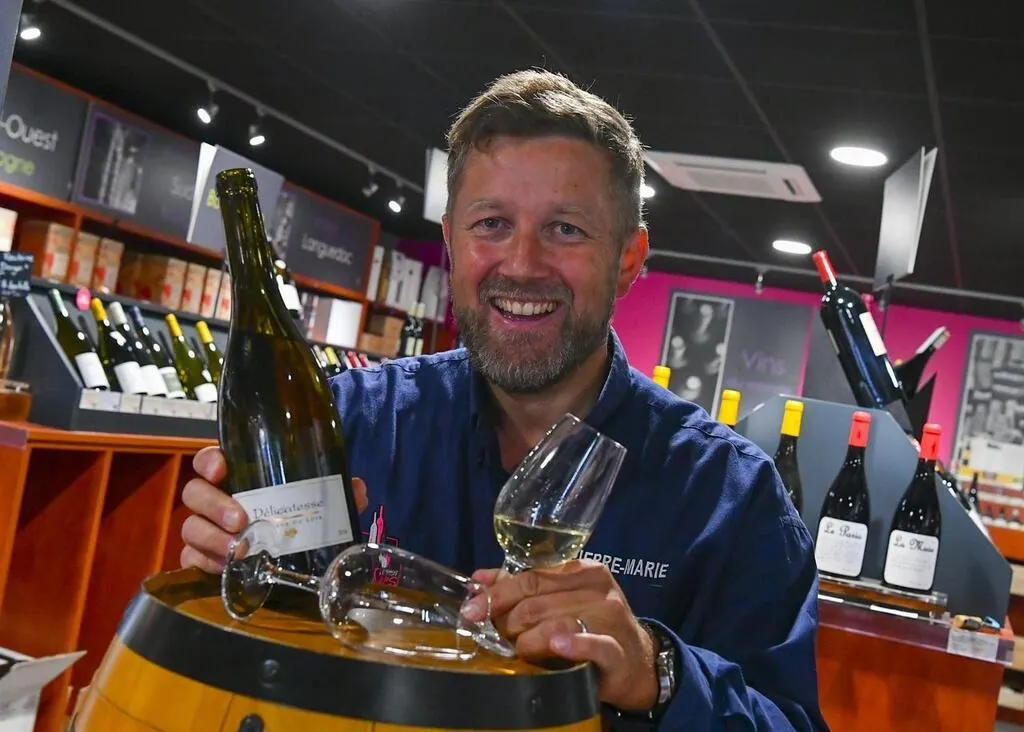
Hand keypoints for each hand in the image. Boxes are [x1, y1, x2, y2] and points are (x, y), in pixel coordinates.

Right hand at [179, 445, 367, 573]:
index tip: (222, 469)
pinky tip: (225, 569)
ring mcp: (205, 529)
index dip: (209, 461)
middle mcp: (215, 500)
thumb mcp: (316, 504)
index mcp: (238, 477)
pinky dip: (205, 563)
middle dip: (214, 504)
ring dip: (210, 538)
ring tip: (238, 550)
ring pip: (190, 527)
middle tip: (240, 520)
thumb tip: (357, 489)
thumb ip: (336, 493)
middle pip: (194, 493)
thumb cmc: (294, 520)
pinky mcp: (202, 558)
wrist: (287, 561)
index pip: (209, 460)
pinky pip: (190, 559)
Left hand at [467, 559, 657, 711]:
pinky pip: (593, 644)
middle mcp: (598, 588)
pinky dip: (574, 644)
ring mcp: (611, 617)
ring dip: (529, 642)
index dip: (497, 595)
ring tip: (523, 652)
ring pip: (556, 624)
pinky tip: (557, 645)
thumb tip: (479, 580)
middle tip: (502, 640)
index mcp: (582, 570)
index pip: (530, 577)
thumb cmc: (592, 626)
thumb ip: (523, 588)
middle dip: (509, 623)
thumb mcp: (561, 600)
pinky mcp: (618, 649)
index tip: (472, 610)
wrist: (637, 661)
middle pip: (537, 602)